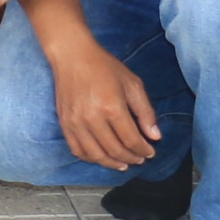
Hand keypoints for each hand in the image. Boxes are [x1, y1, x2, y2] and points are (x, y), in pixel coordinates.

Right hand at [45, 31, 164, 172]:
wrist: (72, 56)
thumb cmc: (103, 67)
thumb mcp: (132, 84)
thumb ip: (145, 112)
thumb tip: (155, 136)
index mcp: (112, 107)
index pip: (131, 140)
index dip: (143, 150)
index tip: (149, 152)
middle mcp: (92, 118)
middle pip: (115, 150)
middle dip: (131, 158)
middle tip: (139, 159)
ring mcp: (76, 123)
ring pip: (96, 155)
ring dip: (112, 163)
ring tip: (123, 164)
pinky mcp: (65, 124)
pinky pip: (78, 150)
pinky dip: (91, 158)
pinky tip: (102, 157)